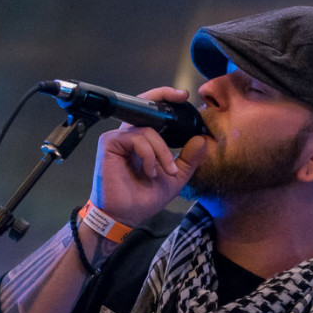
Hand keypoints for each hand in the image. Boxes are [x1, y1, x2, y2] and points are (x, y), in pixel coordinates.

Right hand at [89, 87, 208, 226]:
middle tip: (181, 97)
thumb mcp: (175, 177)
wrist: (126, 215)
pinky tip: (149, 172)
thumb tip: (202, 139)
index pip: (153, 113)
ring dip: (162, 151)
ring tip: (164, 172)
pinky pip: (137, 138)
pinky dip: (149, 155)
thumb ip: (188, 159)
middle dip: (163, 97)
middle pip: (145, 105)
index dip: (166, 99)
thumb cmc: (144, 198)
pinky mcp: (110, 143)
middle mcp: (129, 134)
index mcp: (143, 140)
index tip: (184, 97)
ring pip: (148, 129)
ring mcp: (118, 137)